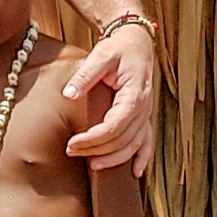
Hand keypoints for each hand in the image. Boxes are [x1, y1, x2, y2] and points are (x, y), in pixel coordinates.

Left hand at [64, 22, 156, 175]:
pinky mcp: (144, 116)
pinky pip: (147, 141)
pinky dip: (143, 158)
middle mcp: (144, 107)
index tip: (72, 144)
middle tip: (72, 152)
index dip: (93, 139)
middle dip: (97, 150)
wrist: (136, 43)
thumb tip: (69, 94)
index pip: (114, 125)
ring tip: (92, 166)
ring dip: (114, 158)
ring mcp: (146, 113)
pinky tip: (136, 173)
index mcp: (134, 94)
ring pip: (134, 144)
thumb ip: (85, 75)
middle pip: (123, 139)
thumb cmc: (118, 49)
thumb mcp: (100, 55)